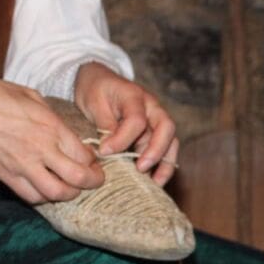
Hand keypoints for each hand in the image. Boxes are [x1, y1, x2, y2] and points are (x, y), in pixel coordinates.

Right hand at [0, 72, 104, 203]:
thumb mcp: (30, 95)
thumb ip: (52, 116)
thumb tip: (66, 133)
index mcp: (50, 125)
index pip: (84, 154)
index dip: (94, 162)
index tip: (93, 161)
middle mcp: (40, 148)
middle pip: (78, 178)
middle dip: (92, 183)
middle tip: (93, 180)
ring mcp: (22, 165)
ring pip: (57, 194)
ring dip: (69, 194)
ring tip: (71, 187)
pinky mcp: (6, 176)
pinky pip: (32, 197)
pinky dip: (44, 198)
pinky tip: (46, 189)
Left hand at [74, 62, 178, 186]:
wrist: (99, 81)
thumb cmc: (95, 90)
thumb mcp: (93, 103)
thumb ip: (104, 124)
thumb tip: (109, 150)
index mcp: (135, 96)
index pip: (136, 120)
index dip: (122, 139)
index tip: (105, 152)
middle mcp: (152, 108)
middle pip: (166, 128)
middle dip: (155, 151)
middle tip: (140, 168)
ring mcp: (157, 121)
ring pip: (171, 142)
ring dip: (165, 163)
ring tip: (154, 183)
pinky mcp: (156, 133)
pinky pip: (166, 150)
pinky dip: (163, 166)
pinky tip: (153, 181)